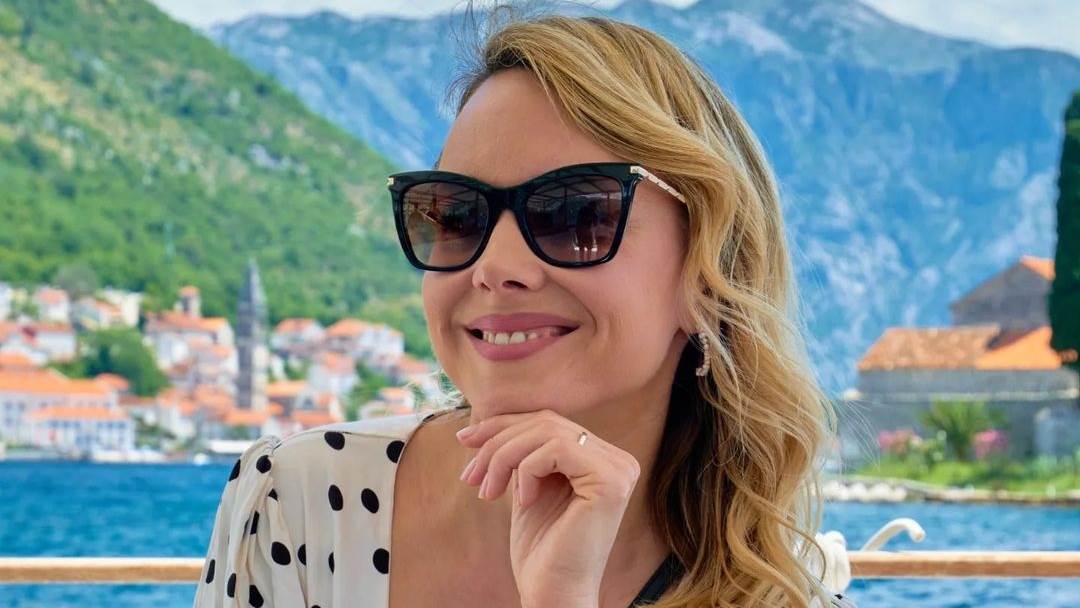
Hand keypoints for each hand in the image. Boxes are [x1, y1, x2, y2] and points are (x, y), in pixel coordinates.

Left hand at [456, 409, 641, 607]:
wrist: (554, 594)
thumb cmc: (540, 548)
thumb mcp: (525, 487)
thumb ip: (520, 452)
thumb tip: (482, 421)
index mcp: (602, 458)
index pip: (548, 421)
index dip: (503, 425)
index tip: (464, 440)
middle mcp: (619, 460)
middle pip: (546, 422)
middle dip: (497, 443)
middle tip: (470, 476)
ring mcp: (619, 469)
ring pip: (547, 431)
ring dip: (504, 457)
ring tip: (488, 491)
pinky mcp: (611, 481)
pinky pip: (555, 450)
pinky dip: (527, 470)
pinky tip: (522, 501)